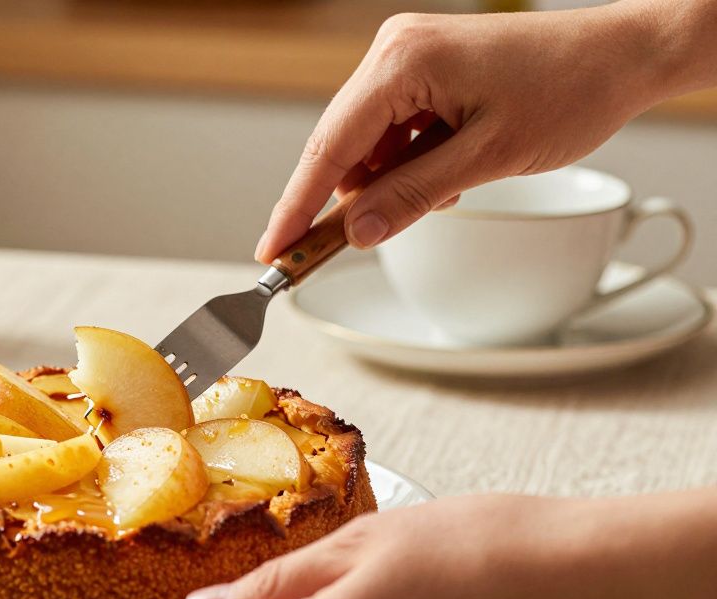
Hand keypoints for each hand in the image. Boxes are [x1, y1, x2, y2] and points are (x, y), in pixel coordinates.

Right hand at [255, 2, 698, 259]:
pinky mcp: (422, 68)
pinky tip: (449, 169)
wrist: (621, 55)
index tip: (273, 251)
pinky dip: (407, 162)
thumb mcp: (487, 158)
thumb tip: (355, 232)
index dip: (297, 206)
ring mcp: (405, 56)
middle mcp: (393, 51)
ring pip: (366, 142)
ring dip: (389, 180)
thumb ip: (413, 196)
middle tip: (335, 250)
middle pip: (340, 144)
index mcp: (402, 61)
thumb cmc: (570, 90)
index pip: (329, 146)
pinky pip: (391, 129)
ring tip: (448, 189)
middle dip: (346, 198)